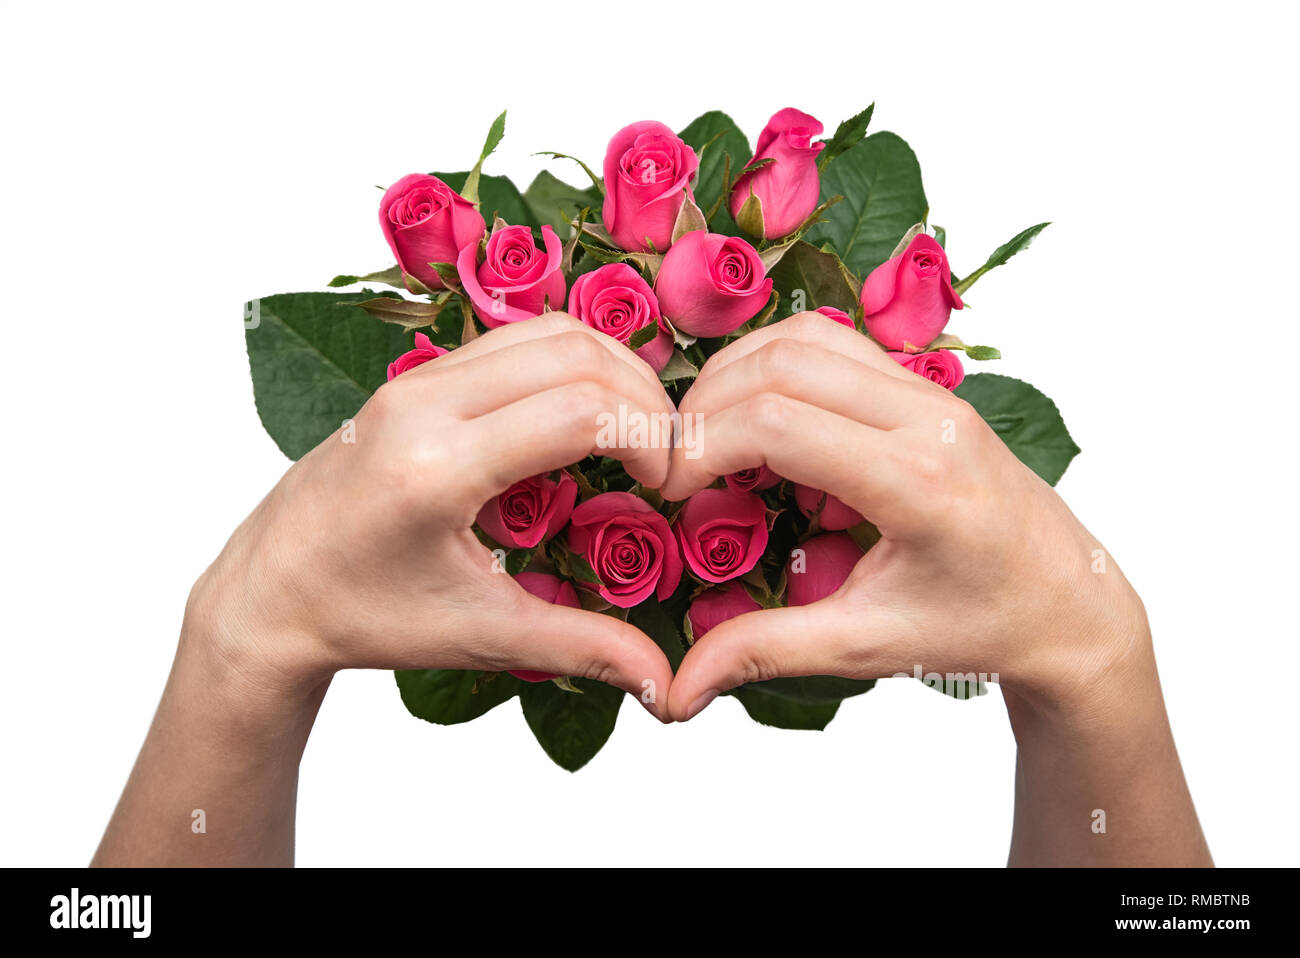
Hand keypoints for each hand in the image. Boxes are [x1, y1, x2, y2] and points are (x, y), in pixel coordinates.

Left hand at [190, 313, 676, 716]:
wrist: (269, 593)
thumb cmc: (362, 616)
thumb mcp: (480, 635)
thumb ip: (581, 647)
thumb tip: (664, 684)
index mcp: (438, 467)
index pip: (579, 410)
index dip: (646, 438)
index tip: (665, 485)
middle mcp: (422, 405)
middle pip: (574, 354)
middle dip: (642, 397)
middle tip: (664, 457)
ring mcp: (414, 381)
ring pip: (547, 332)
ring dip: (610, 369)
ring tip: (637, 431)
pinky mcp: (415, 377)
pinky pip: (513, 339)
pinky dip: (570, 362)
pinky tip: (586, 414)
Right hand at [660, 311, 1148, 720]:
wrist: (1069, 602)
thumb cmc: (983, 625)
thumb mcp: (868, 644)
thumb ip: (765, 652)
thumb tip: (676, 689)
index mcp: (916, 480)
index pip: (776, 422)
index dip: (699, 446)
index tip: (669, 490)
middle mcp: (927, 416)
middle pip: (780, 364)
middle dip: (705, 407)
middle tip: (676, 465)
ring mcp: (930, 391)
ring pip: (803, 337)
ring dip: (737, 376)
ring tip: (708, 439)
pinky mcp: (924, 386)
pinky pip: (832, 345)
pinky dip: (776, 369)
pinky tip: (761, 426)